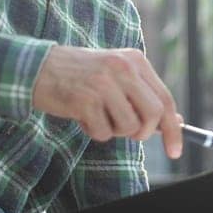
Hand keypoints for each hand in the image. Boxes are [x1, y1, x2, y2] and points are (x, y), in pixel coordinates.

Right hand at [31, 46, 182, 158]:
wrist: (36, 68)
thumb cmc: (81, 76)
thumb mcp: (116, 76)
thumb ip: (143, 95)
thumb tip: (175, 121)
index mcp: (135, 61)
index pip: (165, 99)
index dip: (173, 129)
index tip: (175, 151)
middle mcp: (123, 68)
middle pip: (153, 115)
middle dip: (142, 133)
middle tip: (126, 132)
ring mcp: (104, 84)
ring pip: (128, 127)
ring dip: (113, 131)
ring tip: (97, 115)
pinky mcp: (85, 100)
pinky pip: (103, 133)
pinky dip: (94, 132)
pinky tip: (81, 115)